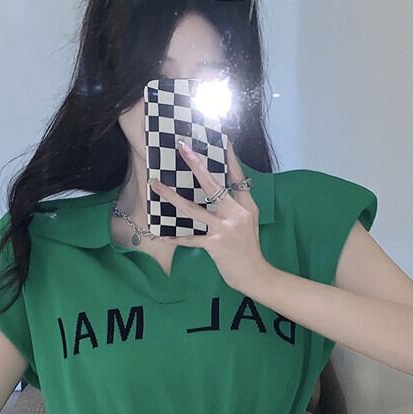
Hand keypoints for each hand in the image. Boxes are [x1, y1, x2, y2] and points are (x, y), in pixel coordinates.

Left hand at [150, 135, 269, 293]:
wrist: (256, 275)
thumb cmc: (249, 249)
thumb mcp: (248, 223)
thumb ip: (234, 207)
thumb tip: (215, 194)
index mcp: (246, 206)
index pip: (236, 176)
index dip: (229, 157)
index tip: (222, 138)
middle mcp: (236, 213)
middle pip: (213, 185)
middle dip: (196, 165)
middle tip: (182, 148)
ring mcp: (225, 229)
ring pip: (193, 209)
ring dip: (172, 197)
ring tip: (157, 186)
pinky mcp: (216, 245)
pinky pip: (191, 239)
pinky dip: (177, 238)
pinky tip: (162, 235)